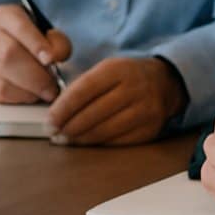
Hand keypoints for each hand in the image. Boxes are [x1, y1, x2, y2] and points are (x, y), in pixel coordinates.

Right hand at [0, 4, 71, 103]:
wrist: (7, 46)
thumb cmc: (31, 42)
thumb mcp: (47, 33)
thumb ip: (58, 43)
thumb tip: (57, 56)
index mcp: (5, 17)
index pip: (19, 27)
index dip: (36, 44)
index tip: (50, 59)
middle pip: (8, 55)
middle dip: (35, 76)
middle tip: (53, 87)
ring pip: (1, 80)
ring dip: (28, 92)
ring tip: (43, 93)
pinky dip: (16, 98)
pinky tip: (28, 95)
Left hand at [47, 56, 186, 144]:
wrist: (164, 83)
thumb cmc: (125, 77)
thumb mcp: (106, 70)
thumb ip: (82, 86)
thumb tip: (56, 111)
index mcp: (117, 69)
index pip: (84, 90)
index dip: (64, 108)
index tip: (49, 120)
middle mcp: (133, 89)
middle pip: (94, 113)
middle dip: (69, 126)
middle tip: (54, 134)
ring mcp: (144, 111)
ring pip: (105, 130)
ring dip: (81, 138)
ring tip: (65, 140)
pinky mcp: (150, 130)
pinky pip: (118, 141)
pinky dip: (98, 144)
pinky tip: (86, 143)